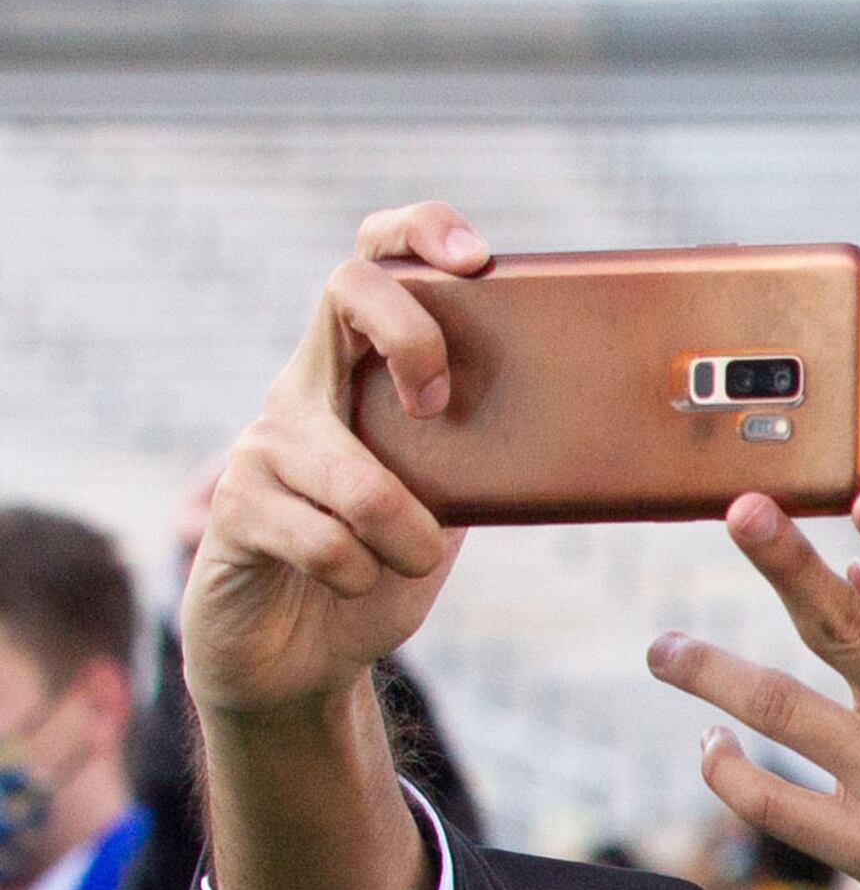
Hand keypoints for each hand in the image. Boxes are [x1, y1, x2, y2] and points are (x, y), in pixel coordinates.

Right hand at [184, 203, 480, 723]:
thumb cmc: (380, 565)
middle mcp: (304, 390)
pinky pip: (323, 537)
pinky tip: (353, 582)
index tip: (477, 258)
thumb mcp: (455, 502)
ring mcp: (263, 445)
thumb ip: (491, 458)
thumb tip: (594, 440)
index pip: (374, 261)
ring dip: (406, 532)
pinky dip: (362, 573)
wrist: (297, 656)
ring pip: (351, 466)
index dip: (419, 233)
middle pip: (346, 289)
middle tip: (439, 409)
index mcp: (359, 375)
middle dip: (414, 337)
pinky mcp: (235, 510)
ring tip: (409, 559)